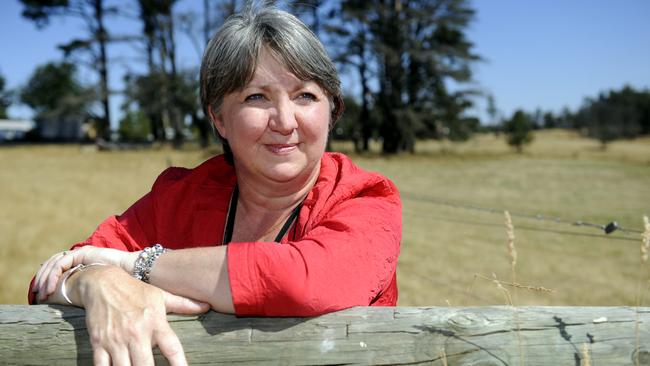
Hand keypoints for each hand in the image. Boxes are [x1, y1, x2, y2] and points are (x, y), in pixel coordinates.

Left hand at [33, 246, 136, 301]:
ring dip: (45, 279)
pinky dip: (53, 276)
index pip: (58, 268)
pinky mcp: (82, 252)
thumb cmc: (118, 284)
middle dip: (42, 280)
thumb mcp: (96, 288)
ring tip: (43, 294)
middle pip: (52, 265)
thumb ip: (85, 290)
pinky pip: (60, 264)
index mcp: (81, 263)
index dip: (47, 279)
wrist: (131, 272)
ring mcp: (80, 253)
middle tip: (36, 295)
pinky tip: (51, 289)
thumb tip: (74, 304)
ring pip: (53, 264)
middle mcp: (79, 256)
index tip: (41, 295)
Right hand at [78, 265, 209, 365]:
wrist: (101, 282)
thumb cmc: (135, 290)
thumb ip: (183, 304)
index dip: (180, 364)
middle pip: (145, 365)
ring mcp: (117, 339)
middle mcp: (137, 332)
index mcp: (155, 322)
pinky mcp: (99, 342)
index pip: (172, 348)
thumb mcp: (160, 295)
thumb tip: (206, 306)